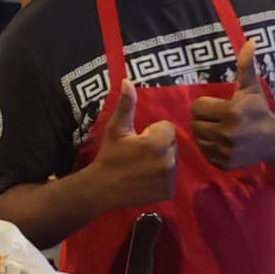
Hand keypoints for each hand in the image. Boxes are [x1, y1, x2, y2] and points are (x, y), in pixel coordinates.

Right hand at [90, 79, 176, 207]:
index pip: (168, 128)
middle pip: (172, 144)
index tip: (138, 141)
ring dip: (162, 160)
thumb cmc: (109, 155)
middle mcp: (168, 161)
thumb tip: (127, 81)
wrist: (101, 188)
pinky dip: (161, 178)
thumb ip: (126, 105)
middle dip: (160, 146)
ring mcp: (169, 178)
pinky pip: (171, 177)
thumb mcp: (116, 128)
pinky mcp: (168, 192)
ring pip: (173, 160)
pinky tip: (146, 179)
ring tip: (142, 166)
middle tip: (139, 154)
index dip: (153, 132)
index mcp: (157, 143)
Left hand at [189, 39, 274, 169]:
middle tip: (213, 117)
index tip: (213, 105)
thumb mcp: (251, 88)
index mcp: (231, 112)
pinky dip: (207, 147)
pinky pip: (203, 152)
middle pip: (195, 123)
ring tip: (215, 128)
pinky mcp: (224, 163)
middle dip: (202, 119)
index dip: (203, 105)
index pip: (196, 107)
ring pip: (197, 138)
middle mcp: (227, 133)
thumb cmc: (258, 110)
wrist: (274, 140)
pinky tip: (218, 141)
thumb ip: (246, 66)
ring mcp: (225, 150)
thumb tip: (249, 42)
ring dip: (203, 133)